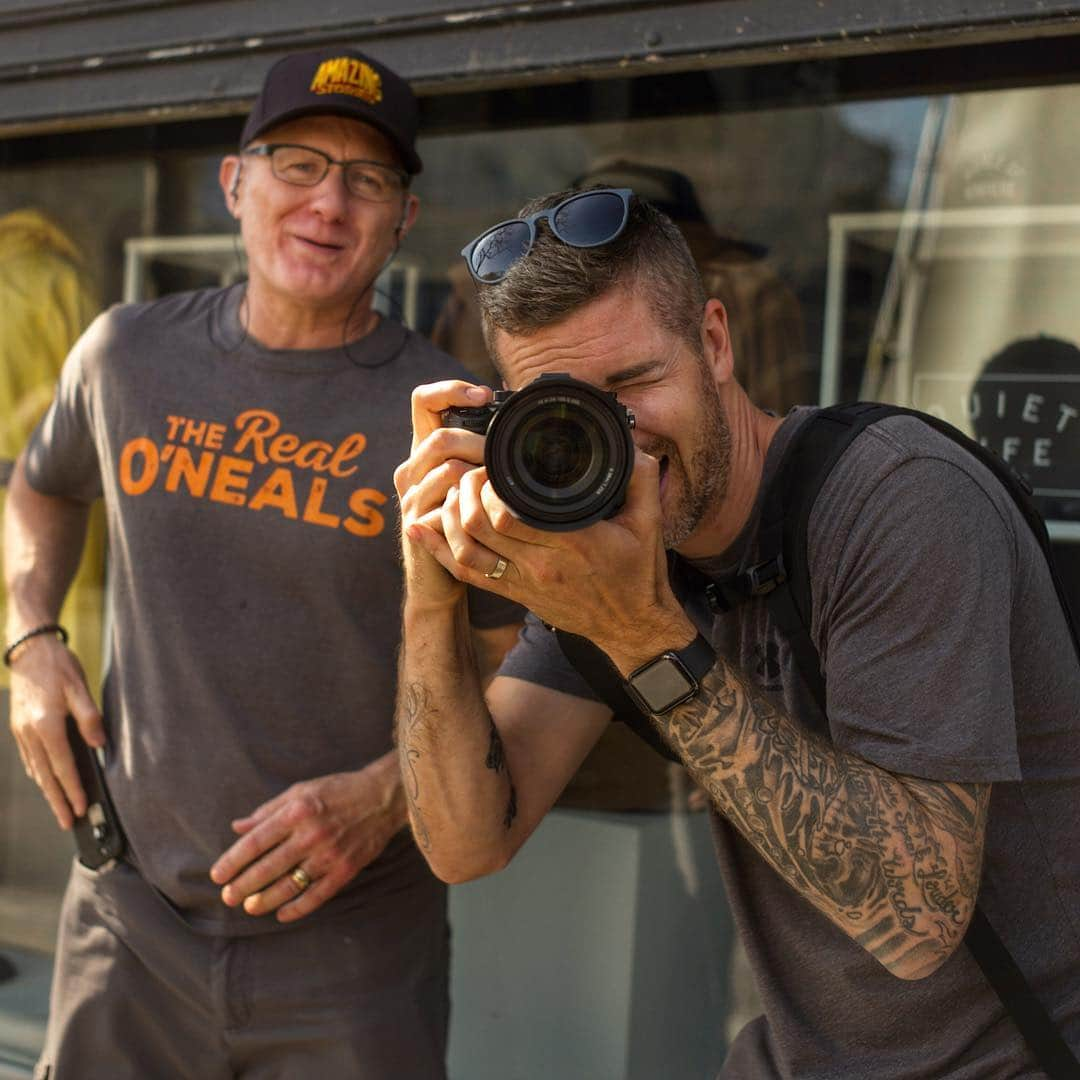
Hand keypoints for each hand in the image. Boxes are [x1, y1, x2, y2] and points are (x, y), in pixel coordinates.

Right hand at [8, 633, 103, 827]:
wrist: (29, 650)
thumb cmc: (58, 666)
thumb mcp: (80, 688)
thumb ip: (90, 718)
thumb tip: (99, 745)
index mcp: (46, 724)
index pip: (62, 765)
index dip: (72, 789)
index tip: (79, 807)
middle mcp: (29, 732)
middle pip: (45, 775)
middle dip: (57, 801)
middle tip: (68, 823)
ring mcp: (21, 732)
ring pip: (35, 770)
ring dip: (47, 791)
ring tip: (59, 809)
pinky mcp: (19, 728)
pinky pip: (29, 758)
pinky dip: (38, 774)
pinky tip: (46, 782)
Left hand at [209, 757, 405, 922]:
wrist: (383, 797)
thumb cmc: (338, 791)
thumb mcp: (301, 790)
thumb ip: (268, 811)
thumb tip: (238, 827)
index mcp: (297, 811)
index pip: (256, 842)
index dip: (233, 861)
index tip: (217, 876)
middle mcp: (311, 834)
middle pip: (268, 867)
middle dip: (243, 886)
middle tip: (228, 898)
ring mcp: (329, 854)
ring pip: (289, 886)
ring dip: (265, 901)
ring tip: (250, 907)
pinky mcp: (346, 870)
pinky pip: (316, 896)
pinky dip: (297, 908)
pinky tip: (282, 913)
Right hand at [394, 380, 491, 609]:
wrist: (439, 576)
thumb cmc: (465, 525)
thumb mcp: (471, 482)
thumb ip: (484, 452)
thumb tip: (521, 420)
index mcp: (425, 451)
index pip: (423, 400)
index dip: (450, 390)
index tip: (483, 395)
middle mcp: (411, 469)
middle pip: (439, 436)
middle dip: (479, 443)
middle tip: (504, 458)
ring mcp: (411, 497)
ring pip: (447, 469)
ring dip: (480, 476)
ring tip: (502, 487)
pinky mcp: (417, 523)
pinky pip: (447, 506)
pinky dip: (473, 507)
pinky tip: (490, 512)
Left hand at [417, 447, 695, 673]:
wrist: (632, 626)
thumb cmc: (639, 572)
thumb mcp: (648, 521)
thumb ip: (640, 476)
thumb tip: (626, 440)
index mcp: (572, 543)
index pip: (508, 515)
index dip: (490, 487)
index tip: (492, 465)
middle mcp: (541, 565)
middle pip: (478, 527)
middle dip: (466, 492)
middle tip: (472, 471)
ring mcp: (524, 583)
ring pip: (465, 549)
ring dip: (450, 517)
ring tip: (456, 492)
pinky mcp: (514, 595)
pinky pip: (466, 573)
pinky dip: (438, 550)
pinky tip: (422, 529)